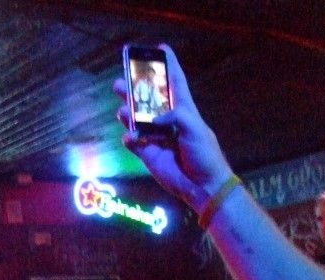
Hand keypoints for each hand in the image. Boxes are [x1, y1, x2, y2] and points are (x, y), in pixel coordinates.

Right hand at [113, 44, 234, 210]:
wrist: (201, 185)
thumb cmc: (205, 154)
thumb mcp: (195, 128)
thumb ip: (176, 116)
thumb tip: (154, 118)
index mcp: (184, 111)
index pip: (175, 83)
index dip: (169, 66)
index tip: (160, 49)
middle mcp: (168, 122)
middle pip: (148, 100)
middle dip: (135, 90)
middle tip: (120, 81)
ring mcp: (157, 138)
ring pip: (137, 121)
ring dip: (128, 113)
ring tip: (121, 109)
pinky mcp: (148, 154)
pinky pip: (134, 143)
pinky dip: (129, 139)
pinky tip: (130, 138)